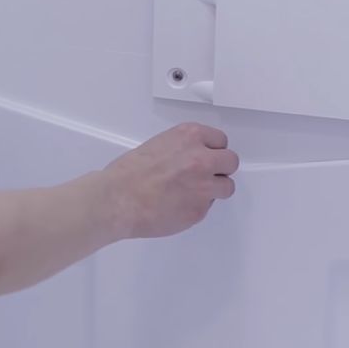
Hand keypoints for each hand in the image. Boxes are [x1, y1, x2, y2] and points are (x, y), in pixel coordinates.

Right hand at [103, 123, 238, 239]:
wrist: (117, 199)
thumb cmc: (127, 174)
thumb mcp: (157, 145)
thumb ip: (181, 150)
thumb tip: (190, 160)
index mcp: (189, 137)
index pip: (220, 140)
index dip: (213, 151)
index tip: (208, 157)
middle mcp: (202, 158)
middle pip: (231, 161)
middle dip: (220, 169)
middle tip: (206, 176)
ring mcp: (204, 186)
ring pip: (227, 187)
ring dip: (214, 190)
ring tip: (194, 193)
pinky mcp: (199, 210)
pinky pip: (208, 207)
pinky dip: (197, 207)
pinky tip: (178, 206)